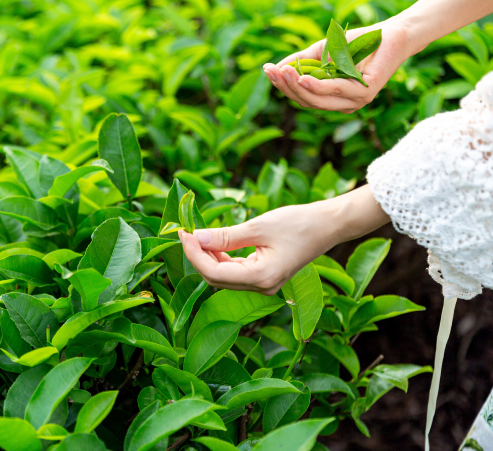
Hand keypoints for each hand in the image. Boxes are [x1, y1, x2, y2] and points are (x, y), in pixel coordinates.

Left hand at [179, 186, 390, 293]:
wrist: (328, 225)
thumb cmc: (298, 223)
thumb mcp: (258, 227)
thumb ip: (225, 236)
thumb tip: (196, 237)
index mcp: (261, 277)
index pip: (214, 273)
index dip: (194, 254)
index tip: (183, 233)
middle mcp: (262, 287)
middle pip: (216, 278)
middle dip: (197, 256)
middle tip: (185, 231)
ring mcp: (264, 285)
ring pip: (223, 277)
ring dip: (208, 257)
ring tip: (197, 235)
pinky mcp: (265, 277)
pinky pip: (235, 272)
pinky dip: (221, 259)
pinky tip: (214, 242)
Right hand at [262, 20, 412, 113]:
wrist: (392, 33)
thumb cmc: (358, 43)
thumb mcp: (323, 51)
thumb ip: (302, 61)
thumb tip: (276, 68)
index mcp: (333, 98)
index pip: (303, 97)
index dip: (284, 86)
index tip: (268, 71)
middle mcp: (344, 105)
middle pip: (308, 101)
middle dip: (287, 87)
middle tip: (273, 72)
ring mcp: (356, 101)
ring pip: (319, 100)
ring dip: (298, 87)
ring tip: (284, 73)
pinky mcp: (367, 92)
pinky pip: (335, 91)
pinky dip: (317, 85)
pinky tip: (303, 78)